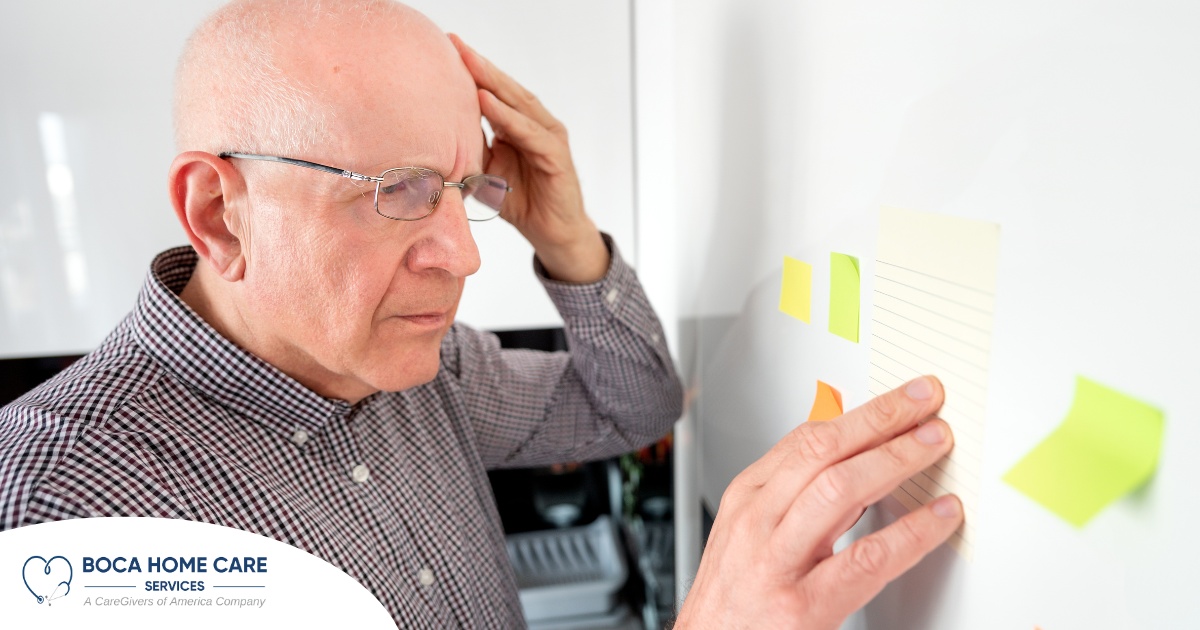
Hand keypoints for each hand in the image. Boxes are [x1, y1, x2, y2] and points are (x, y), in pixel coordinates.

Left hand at [450, 34, 608, 282]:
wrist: (551, 233)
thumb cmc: (520, 201)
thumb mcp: (486, 172)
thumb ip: (471, 150)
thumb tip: (435, 138)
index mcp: (518, 125)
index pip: (494, 91)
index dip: (472, 71)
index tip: (446, 48)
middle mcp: (536, 125)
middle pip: (506, 89)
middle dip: (480, 66)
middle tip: (455, 43)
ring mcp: (548, 138)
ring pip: (519, 104)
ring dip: (492, 82)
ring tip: (469, 63)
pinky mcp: (556, 157)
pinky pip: (529, 133)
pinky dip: (508, 117)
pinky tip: (487, 101)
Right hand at [675, 376, 962, 628]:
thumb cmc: (734, 601)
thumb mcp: (751, 534)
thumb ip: (797, 496)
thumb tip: (855, 457)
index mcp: (747, 499)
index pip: (806, 437)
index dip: (862, 412)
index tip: (902, 399)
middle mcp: (756, 523)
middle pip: (823, 451)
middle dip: (881, 420)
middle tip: (926, 405)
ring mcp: (776, 563)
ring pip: (840, 490)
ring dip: (896, 460)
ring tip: (934, 446)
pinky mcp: (801, 608)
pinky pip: (866, 559)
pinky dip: (911, 533)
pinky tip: (938, 518)